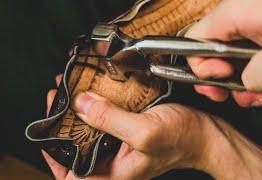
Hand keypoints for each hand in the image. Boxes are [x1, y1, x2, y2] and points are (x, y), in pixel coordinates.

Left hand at [44, 76, 261, 178]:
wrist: (206, 134)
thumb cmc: (183, 139)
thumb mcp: (145, 131)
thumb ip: (110, 119)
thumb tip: (80, 104)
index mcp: (116, 172)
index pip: (73, 175)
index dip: (55, 157)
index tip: (47, 133)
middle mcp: (116, 162)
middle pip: (78, 148)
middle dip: (64, 126)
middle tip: (59, 103)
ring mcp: (123, 147)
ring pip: (91, 133)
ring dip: (80, 114)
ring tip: (72, 94)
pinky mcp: (130, 132)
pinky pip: (107, 122)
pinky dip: (99, 108)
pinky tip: (96, 94)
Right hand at [186, 0, 261, 109]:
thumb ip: (254, 76)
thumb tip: (245, 82)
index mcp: (242, 11)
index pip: (196, 39)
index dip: (202, 67)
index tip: (222, 84)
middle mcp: (252, 14)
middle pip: (221, 51)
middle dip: (233, 81)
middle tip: (251, 99)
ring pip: (247, 58)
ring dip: (258, 85)